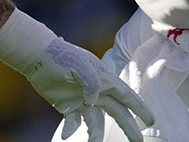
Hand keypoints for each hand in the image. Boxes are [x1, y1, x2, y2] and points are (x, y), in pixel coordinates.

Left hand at [0, 10, 153, 141]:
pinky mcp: (68, 107)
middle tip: (139, 141)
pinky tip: (66, 135)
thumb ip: (92, 81)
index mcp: (104, 79)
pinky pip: (74, 123)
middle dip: (129, 127)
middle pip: (117, 112)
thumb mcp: (79, 63)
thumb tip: (94, 100)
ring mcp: (83, 101)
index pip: (126, 95)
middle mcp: (97, 92)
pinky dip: (71, 129)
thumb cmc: (61, 55)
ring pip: (95, 122)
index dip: (139, 108)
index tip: (151, 120)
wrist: (37, 57)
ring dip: (96, 134)